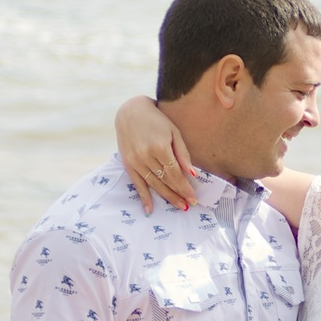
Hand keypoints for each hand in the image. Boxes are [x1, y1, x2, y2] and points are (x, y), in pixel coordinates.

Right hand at [118, 95, 199, 212]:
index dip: (185, 187)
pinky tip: (150, 209)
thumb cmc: (157, 120)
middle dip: (178, 194)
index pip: (175, 174)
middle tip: (188, 205)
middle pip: (165, 181)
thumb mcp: (174, 132)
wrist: (130, 111)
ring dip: (166, 197)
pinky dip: (143, 197)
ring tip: (178, 206)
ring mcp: (135, 161)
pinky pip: (137, 184)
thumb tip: (193, 174)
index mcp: (160, 147)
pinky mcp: (127, 164)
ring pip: (153, 184)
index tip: (193, 197)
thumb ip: (182, 153)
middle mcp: (146, 156)